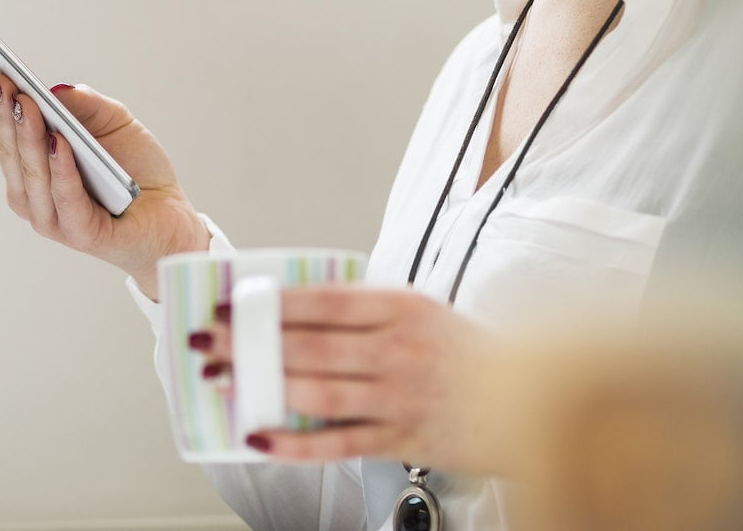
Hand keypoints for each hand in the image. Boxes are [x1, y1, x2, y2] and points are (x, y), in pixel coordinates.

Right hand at [0, 67, 208, 293]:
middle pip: (11, 153)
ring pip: (32, 176)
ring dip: (27, 137)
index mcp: (32, 169)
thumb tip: (56, 90)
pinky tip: (58, 141)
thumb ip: (87, 106)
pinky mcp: (83, 235)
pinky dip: (60, 170)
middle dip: (3, 114)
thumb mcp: (115, 123)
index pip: (1, 136)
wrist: (172, 218)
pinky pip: (66, 200)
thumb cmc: (136, 171)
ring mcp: (55, 219)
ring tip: (25, 103)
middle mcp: (34, 196)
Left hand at [194, 286, 502, 475]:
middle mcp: (398, 349)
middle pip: (306, 345)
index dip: (265, 303)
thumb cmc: (466, 352)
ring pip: (315, 391)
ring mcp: (400, 396)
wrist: (533, 399)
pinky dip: (294, 442)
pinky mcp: (403, 438)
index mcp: (400, 306)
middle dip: (247, 343)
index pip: (318, 300)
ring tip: (223, 380)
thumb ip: (363, 309)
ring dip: (260, 386)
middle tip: (208, 342)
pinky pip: (337, 442)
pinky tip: (260, 436)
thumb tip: (290, 310)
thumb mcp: (420, 311)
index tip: (227, 304)